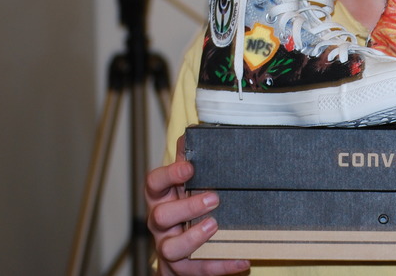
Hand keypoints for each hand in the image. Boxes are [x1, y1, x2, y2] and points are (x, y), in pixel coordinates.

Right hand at [145, 135, 250, 274]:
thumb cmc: (186, 206)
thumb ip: (190, 160)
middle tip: (214, 198)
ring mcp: (168, 246)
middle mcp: (160, 223)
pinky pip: (197, 270)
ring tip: (215, 227)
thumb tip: (193, 133)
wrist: (182, 248)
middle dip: (186, 207)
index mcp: (161, 197)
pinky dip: (220, 265)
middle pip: (161, 216)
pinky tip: (242, 259)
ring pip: (171, 248)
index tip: (189, 167)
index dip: (169, 174)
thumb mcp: (187, 183)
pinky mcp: (180, 269)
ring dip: (193, 238)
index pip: (154, 183)